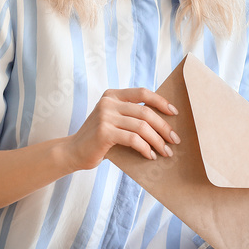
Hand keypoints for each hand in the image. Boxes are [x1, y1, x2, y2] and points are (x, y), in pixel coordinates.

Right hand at [64, 87, 179, 170]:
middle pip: (145, 112)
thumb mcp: (114, 121)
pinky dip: (145, 148)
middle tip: (174, 140)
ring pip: (142, 127)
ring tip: (165, 152)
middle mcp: (108, 103)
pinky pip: (133, 139)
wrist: (73, 152)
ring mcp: (105, 116)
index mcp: (112, 96)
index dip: (161, 101)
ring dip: (157, 141)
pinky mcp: (104, 132)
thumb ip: (131, 117)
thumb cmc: (99, 139)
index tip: (175, 113)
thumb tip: (164, 124)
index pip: (142, 93)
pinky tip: (150, 156)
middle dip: (163, 127)